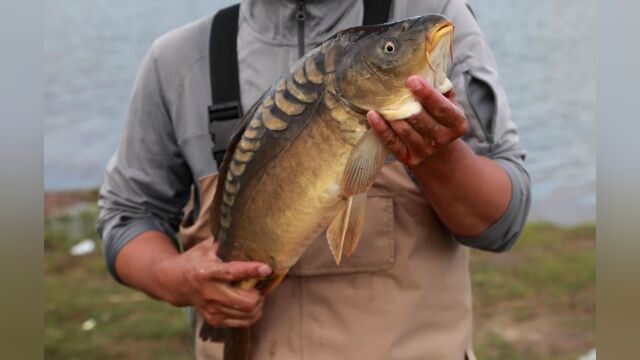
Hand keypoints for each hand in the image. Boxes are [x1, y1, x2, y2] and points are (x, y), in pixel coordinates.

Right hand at [156, 238, 271, 327]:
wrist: (174, 283)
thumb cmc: (196, 260)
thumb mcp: (206, 247)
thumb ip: (225, 241)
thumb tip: (247, 230)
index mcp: (207, 272)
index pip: (232, 273)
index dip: (251, 271)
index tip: (266, 268)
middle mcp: (209, 293)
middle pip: (245, 301)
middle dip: (259, 293)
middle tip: (260, 285)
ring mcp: (211, 309)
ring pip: (247, 313)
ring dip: (258, 303)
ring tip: (256, 293)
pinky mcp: (214, 319)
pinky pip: (243, 322)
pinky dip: (252, 313)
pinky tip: (249, 302)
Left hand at [367, 75, 467, 168]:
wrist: (439, 153)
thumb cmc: (441, 119)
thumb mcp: (450, 105)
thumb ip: (441, 89)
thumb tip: (426, 69)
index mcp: (457, 123)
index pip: (441, 107)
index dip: (427, 94)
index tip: (412, 79)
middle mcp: (442, 138)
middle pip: (421, 119)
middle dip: (406, 103)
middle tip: (391, 87)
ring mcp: (425, 150)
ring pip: (404, 130)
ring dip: (391, 115)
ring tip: (381, 99)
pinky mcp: (408, 157)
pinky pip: (392, 142)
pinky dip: (381, 129)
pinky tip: (372, 115)